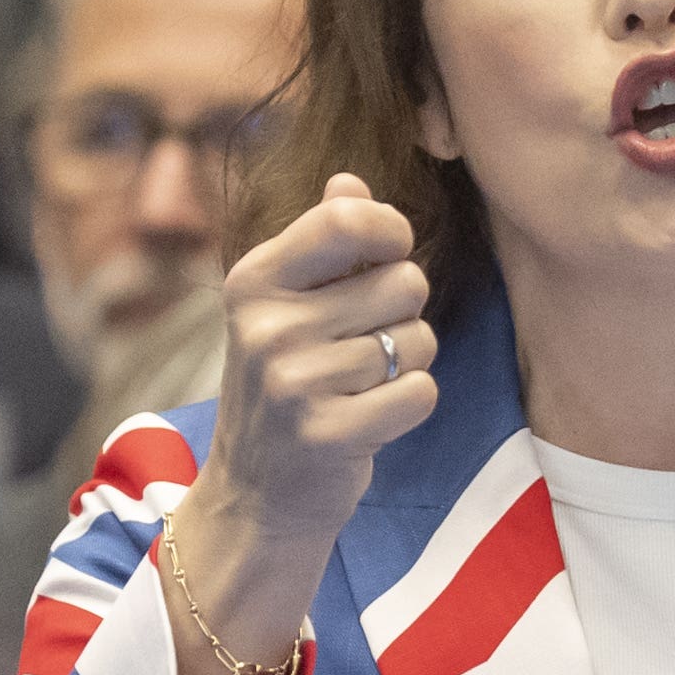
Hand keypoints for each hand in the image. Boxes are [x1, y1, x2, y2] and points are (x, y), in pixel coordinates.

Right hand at [164, 176, 435, 674]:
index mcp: (254, 280)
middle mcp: (266, 326)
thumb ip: (323, 242)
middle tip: (364, 345)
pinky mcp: (325, 435)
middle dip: (404, 312)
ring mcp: (292, 383)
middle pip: (403, 282)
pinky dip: (410, 405)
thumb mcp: (287, 307)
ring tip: (361, 386)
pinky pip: (420, 393)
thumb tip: (350, 180)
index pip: (349, 218)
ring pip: (416, 341)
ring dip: (407, 364)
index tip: (389, 254)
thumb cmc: (288, 384)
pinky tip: (371, 418)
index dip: (391, 231)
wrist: (258, 494)